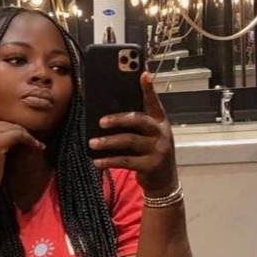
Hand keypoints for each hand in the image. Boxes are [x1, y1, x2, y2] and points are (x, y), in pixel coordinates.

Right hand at [0, 121, 44, 194]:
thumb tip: (17, 132)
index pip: (0, 124)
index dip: (14, 131)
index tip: (26, 138)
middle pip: (7, 125)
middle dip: (22, 132)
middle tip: (35, 141)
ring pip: (15, 129)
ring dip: (28, 136)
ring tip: (37, 144)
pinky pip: (18, 135)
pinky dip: (29, 140)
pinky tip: (36, 146)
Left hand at [88, 72, 177, 195]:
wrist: (164, 181)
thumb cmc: (150, 153)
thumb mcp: (148, 136)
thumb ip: (135, 125)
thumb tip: (106, 114)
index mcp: (160, 121)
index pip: (154, 102)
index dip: (149, 89)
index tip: (142, 74)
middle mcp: (162, 133)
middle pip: (138, 120)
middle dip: (118, 119)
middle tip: (100, 121)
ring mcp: (158, 149)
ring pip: (129, 141)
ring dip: (108, 142)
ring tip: (92, 143)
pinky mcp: (151, 166)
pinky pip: (125, 161)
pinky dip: (109, 161)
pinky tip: (96, 161)